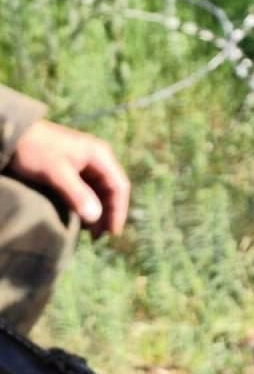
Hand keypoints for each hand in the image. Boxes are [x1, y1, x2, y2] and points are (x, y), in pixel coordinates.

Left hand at [9, 119, 130, 237]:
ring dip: (98, 212)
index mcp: (100, 155)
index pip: (119, 186)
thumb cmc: (36, 150)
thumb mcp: (56, 173)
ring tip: (90, 233)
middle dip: (108, 214)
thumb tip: (96, 217)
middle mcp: (98, 159)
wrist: (14, 136)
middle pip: (111, 190)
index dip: (119, 210)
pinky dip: (87, 205)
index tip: (112, 233)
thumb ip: (77, 194)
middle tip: (99, 237)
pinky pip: (87, 190)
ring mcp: (86, 164)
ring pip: (99, 192)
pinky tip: (81, 219)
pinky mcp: (74, 169)